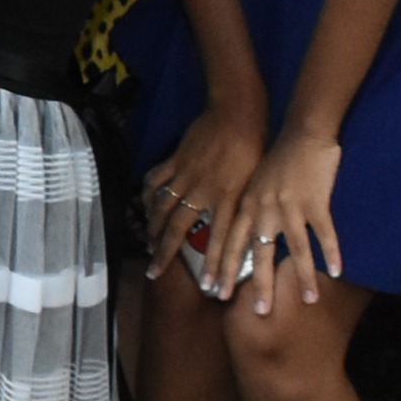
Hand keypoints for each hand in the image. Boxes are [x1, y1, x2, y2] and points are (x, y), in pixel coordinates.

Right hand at [142, 102, 262, 289]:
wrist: (238, 113)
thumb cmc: (254, 147)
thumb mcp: (256, 182)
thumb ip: (245, 208)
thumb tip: (246, 234)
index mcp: (228, 198)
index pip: (220, 239)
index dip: (215, 265)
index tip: (209, 288)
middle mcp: (203, 191)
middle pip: (178, 228)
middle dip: (164, 253)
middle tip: (153, 271)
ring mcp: (185, 175)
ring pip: (161, 207)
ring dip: (152, 228)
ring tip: (148, 245)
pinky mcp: (175, 160)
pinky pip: (155, 181)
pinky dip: (146, 195)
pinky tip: (144, 206)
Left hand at [222, 130, 344, 313]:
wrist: (302, 133)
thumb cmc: (279, 161)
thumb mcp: (255, 186)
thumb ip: (250, 212)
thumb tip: (247, 240)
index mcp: (247, 205)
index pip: (230, 243)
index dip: (223, 268)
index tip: (215, 292)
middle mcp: (265, 208)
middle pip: (260, 253)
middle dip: (259, 284)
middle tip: (259, 311)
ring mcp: (291, 206)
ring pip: (296, 249)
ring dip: (303, 276)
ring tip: (307, 300)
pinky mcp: (315, 201)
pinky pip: (324, 234)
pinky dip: (331, 253)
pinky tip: (336, 272)